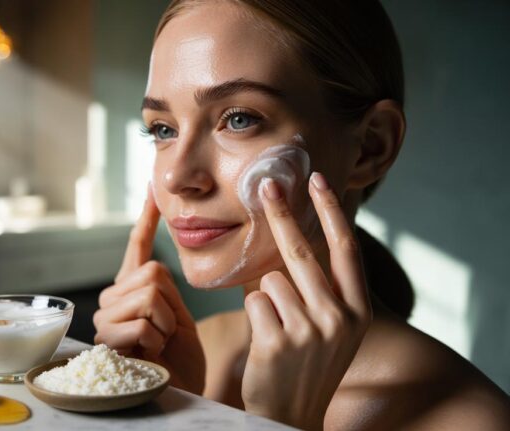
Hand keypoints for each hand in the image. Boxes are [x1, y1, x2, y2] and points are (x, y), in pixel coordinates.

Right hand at [93, 185, 204, 393]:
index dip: (145, 219)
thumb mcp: (179, 314)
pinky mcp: (106, 341)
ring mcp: (105, 320)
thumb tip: (157, 264)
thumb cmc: (181, 355)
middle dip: (171, 304)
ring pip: (147, 296)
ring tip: (158, 343)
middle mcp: (112, 299)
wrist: (182, 389)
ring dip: (165, 324)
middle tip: (167, 330)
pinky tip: (150, 354)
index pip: (137, 247)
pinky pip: (141, 323)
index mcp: (132, 288)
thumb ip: (163, 288)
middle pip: (151, 273)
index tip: (151, 190)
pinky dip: (156, 340)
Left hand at [241, 173, 371, 429]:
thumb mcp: (333, 327)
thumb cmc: (309, 363)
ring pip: (270, 280)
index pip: (345, 248)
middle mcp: (339, 317)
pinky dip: (255, 315)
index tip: (317, 179)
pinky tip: (266, 341)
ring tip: (278, 329)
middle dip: (280, 213)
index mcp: (358, 309)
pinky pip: (254, 301)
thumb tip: (297, 237)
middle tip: (266, 185)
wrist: (292, 413)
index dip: (331, 211)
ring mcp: (309, 330)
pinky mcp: (278, 341)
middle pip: (300, 250)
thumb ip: (324, 288)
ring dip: (267, 298)